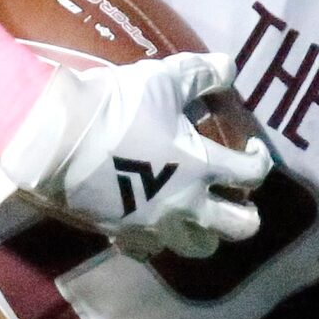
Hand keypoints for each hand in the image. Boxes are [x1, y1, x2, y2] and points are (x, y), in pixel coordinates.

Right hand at [0, 52, 270, 257]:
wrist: (57, 139)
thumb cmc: (117, 107)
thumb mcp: (165, 78)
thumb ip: (203, 73)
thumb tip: (230, 68)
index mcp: (202, 168)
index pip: (252, 174)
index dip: (261, 160)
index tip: (253, 148)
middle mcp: (185, 206)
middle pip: (240, 228)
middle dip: (247, 214)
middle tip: (237, 197)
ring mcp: (153, 226)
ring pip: (198, 248)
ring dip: (206, 233)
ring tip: (198, 214)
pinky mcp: (121, 235)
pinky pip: (149, 251)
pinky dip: (157, 240)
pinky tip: (151, 221)